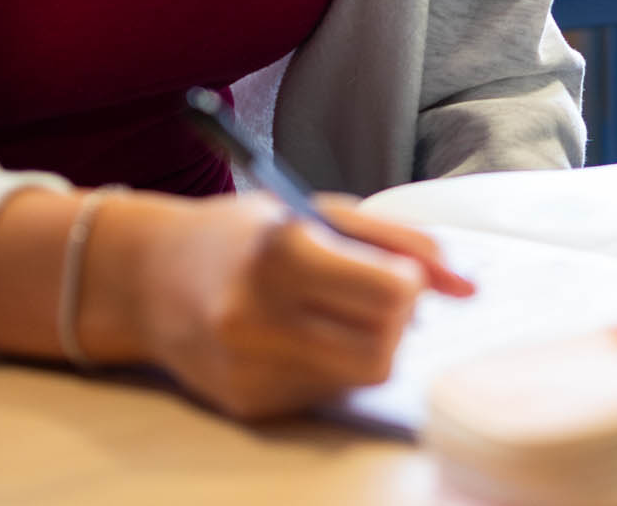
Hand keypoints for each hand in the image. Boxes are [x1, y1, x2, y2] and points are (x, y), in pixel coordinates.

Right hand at [84, 192, 471, 420]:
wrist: (147, 280)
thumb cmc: (247, 237)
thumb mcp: (322, 213)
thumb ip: (402, 242)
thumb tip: (469, 288)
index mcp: (282, 252)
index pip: (392, 293)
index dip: (412, 284)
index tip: (399, 272)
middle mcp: (259, 315)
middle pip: (384, 348)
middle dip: (398, 323)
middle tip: (378, 297)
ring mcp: (249, 366)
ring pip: (361, 376)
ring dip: (368, 346)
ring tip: (336, 314)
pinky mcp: (246, 403)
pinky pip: (325, 393)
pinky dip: (330, 366)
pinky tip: (297, 338)